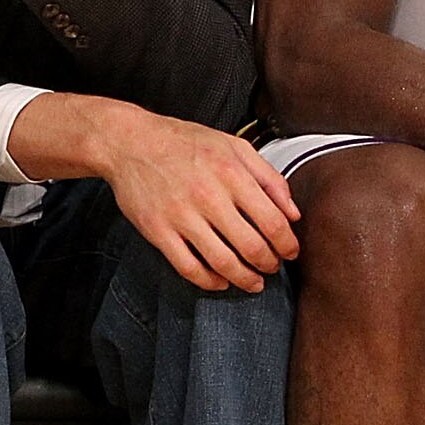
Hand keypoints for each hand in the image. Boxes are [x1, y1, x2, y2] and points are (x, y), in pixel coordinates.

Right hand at [60, 101, 300, 293]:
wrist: (130, 142)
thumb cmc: (185, 142)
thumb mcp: (234, 146)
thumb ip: (269, 178)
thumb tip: (294, 214)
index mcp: (231, 173)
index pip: (272, 221)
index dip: (287, 244)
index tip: (291, 252)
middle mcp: (208, 196)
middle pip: (251, 246)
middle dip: (269, 264)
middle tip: (272, 268)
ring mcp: (180, 215)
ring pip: (222, 262)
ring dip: (244, 279)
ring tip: (254, 282)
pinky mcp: (157, 231)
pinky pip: (188, 267)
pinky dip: (209, 282)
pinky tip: (220, 282)